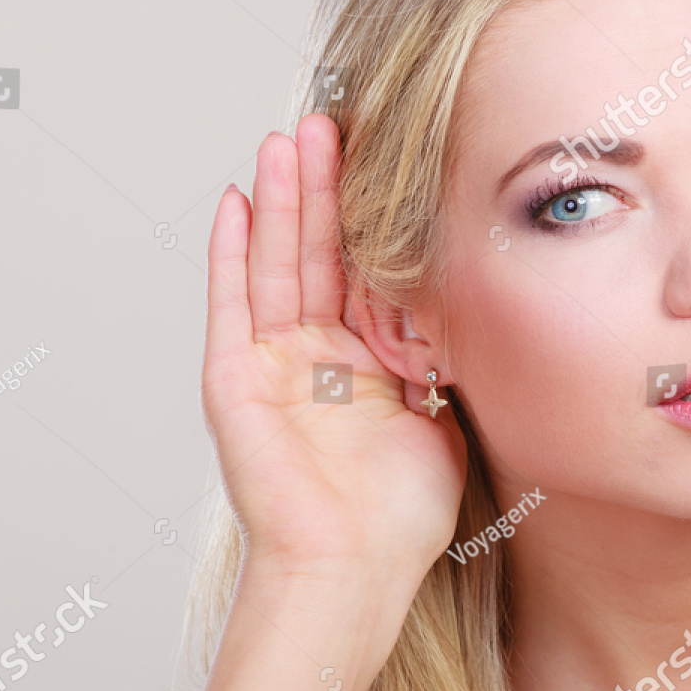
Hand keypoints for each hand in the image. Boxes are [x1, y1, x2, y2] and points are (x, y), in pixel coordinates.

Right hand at [202, 114, 466, 592]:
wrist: (352, 570)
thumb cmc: (398, 517)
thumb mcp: (441, 419)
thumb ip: (439, 360)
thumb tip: (460, 304)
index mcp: (362, 366)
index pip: (366, 271)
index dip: (374, 217)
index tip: (388, 158)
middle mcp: (314, 358)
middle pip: (319, 254)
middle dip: (326, 189)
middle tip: (332, 121)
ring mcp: (270, 366)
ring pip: (277, 265)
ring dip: (283, 202)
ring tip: (289, 139)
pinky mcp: (232, 380)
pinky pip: (230, 304)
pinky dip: (232, 254)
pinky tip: (239, 201)